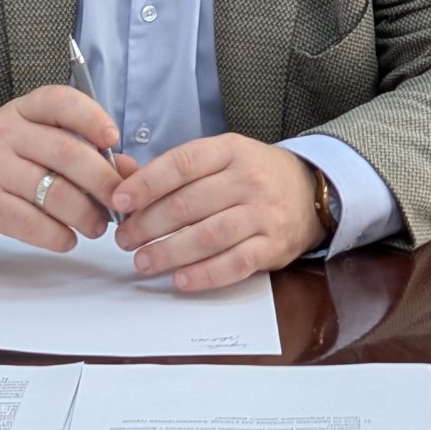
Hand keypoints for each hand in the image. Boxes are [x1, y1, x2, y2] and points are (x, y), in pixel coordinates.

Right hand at [0, 85, 119, 253]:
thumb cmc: (5, 167)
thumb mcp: (38, 148)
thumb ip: (84, 153)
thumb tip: (130, 171)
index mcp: (23, 112)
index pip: (60, 102)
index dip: (92, 117)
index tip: (114, 137)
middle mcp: (5, 134)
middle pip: (67, 153)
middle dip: (102, 181)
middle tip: (119, 202)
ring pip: (53, 191)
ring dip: (85, 214)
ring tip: (97, 227)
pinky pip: (30, 222)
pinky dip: (56, 235)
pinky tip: (67, 240)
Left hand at [110, 134, 321, 290]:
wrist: (311, 192)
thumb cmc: (254, 176)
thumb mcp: (219, 158)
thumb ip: (171, 168)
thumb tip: (119, 173)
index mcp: (230, 151)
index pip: (182, 164)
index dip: (146, 184)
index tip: (119, 201)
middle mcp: (248, 179)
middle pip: (188, 204)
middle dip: (148, 225)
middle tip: (125, 239)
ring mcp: (263, 213)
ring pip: (208, 236)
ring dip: (169, 253)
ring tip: (144, 261)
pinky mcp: (273, 245)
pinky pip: (235, 263)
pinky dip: (204, 274)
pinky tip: (180, 279)